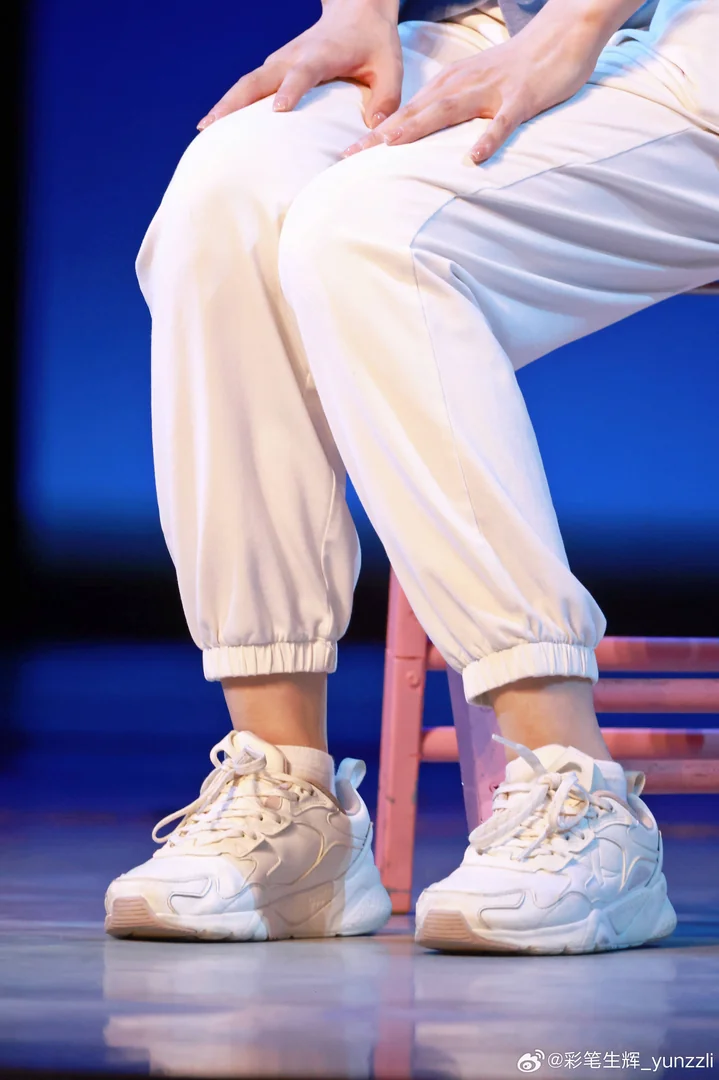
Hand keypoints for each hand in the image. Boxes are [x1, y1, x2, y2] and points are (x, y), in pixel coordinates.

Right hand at [197, 0, 403, 130]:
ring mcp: (280, 61)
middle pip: (258, 79)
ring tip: (205, 129)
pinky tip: (219, 124)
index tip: (278, 111)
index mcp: (321, 55)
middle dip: (234, 102)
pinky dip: (233, 103)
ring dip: (225, 104)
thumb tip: (373, 133)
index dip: (290, 90)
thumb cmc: (374, 42)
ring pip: (247, 82)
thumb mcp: (390, 68)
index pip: (302, 73)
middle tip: (212, 126)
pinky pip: (250, 86)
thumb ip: (386, 100)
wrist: (356, 8)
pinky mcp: (275, 67)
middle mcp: (293, 56)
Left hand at [341, 8, 606, 162]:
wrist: (562, 35)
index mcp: (449, 85)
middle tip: (351, 155)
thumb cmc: (516, 68)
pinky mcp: (520, 99)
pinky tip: (475, 157)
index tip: (346, 155)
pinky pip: (502, 122)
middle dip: (382, 134)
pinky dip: (488, 138)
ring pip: (449, 111)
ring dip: (419, 128)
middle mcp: (462, 86)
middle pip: (416, 113)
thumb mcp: (474, 87)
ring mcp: (491, 91)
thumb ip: (448, 110)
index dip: (374, 133)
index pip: (405, 113)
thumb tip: (419, 137)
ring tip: (392, 147)